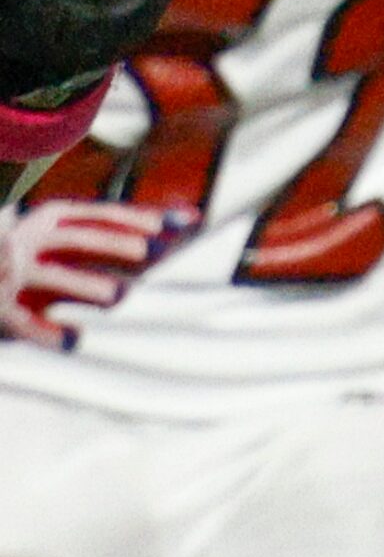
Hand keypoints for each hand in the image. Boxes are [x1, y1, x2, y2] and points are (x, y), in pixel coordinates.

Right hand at [2, 200, 186, 348]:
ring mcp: (11, 274)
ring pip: (55, 277)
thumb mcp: (70, 234)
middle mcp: (33, 241)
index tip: (175, 225)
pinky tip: (72, 342)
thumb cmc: (38, 255)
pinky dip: (46, 332)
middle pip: (81, 238)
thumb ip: (123, 229)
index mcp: (54, 219)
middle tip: (155, 252)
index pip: (102, 214)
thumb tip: (192, 219)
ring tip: (118, 295)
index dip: (139, 218)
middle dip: (118, 244)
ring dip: (87, 284)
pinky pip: (23, 321)